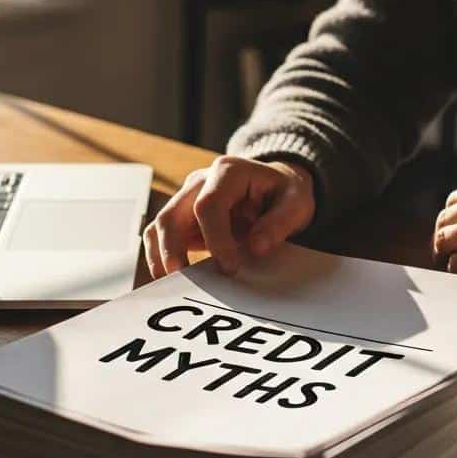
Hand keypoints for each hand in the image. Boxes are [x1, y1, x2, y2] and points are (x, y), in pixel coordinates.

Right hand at [143, 156, 315, 279]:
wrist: (275, 187)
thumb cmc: (284, 194)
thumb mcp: (297, 202)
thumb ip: (279, 223)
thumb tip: (256, 248)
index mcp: (228, 171)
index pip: (208, 204)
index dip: (215, 238)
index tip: (229, 267)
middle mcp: (200, 182)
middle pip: (171, 214)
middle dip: (173, 249)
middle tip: (184, 281)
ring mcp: (187, 199)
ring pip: (159, 226)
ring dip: (161, 256)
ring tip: (172, 286)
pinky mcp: (183, 218)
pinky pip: (161, 237)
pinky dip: (160, 258)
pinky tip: (171, 280)